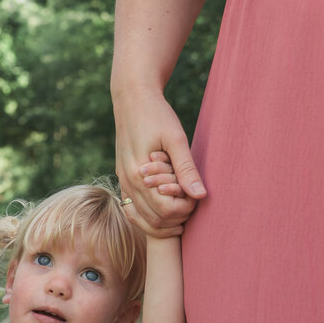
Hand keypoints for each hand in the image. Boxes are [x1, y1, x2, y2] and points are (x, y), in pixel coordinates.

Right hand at [114, 89, 206, 235]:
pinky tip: (165, 212)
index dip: (186, 209)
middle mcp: (127, 183)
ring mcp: (123, 183)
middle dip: (177, 217)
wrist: (132, 99)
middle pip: (155, 220)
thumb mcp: (176, 138)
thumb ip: (187, 169)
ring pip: (141, 221)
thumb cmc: (157, 115)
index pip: (166, 211)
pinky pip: (132, 211)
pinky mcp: (123, 180)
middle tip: (192, 202)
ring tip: (182, 210)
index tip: (197, 195)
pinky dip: (149, 218)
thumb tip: (201, 195)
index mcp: (139, 175)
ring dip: (164, 222)